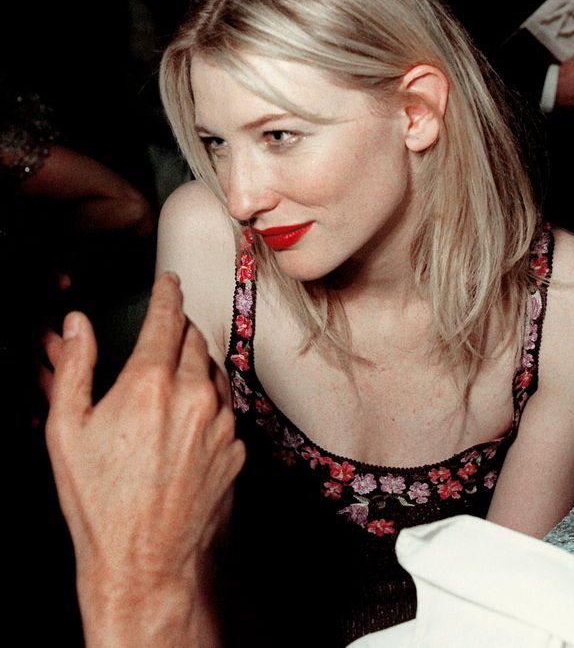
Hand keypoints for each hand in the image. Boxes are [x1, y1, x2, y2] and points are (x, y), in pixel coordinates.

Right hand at [44, 272, 244, 644]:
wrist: (143, 561)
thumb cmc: (99, 501)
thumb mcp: (66, 431)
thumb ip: (74, 367)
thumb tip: (77, 324)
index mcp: (150, 384)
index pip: (167, 317)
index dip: (167, 293)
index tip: (169, 282)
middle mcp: (194, 396)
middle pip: (195, 339)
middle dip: (178, 333)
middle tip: (159, 345)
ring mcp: (221, 423)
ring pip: (215, 371)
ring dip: (196, 367)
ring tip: (169, 391)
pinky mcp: (236, 447)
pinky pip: (226, 408)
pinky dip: (209, 405)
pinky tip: (185, 427)